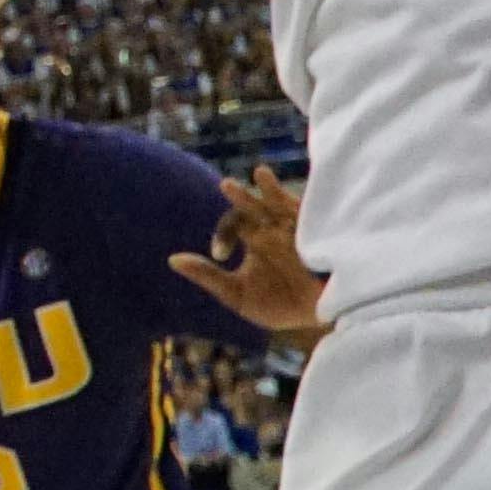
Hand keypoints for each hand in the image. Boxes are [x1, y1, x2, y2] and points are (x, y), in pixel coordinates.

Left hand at [170, 173, 332, 336]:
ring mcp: (293, 229)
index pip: (232, 225)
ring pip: (276, 205)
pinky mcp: (312, 233)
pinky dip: (293, 199)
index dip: (223, 235)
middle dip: (242, 198)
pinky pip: (302, 210)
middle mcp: (272, 229)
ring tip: (259, 173)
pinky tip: (282, 187)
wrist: (320, 316)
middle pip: (253, 208)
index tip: (219, 255)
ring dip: (268, 191)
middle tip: (226, 186)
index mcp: (255, 240)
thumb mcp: (237, 295)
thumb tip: (171, 259)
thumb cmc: (280, 306)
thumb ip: (206, 276)